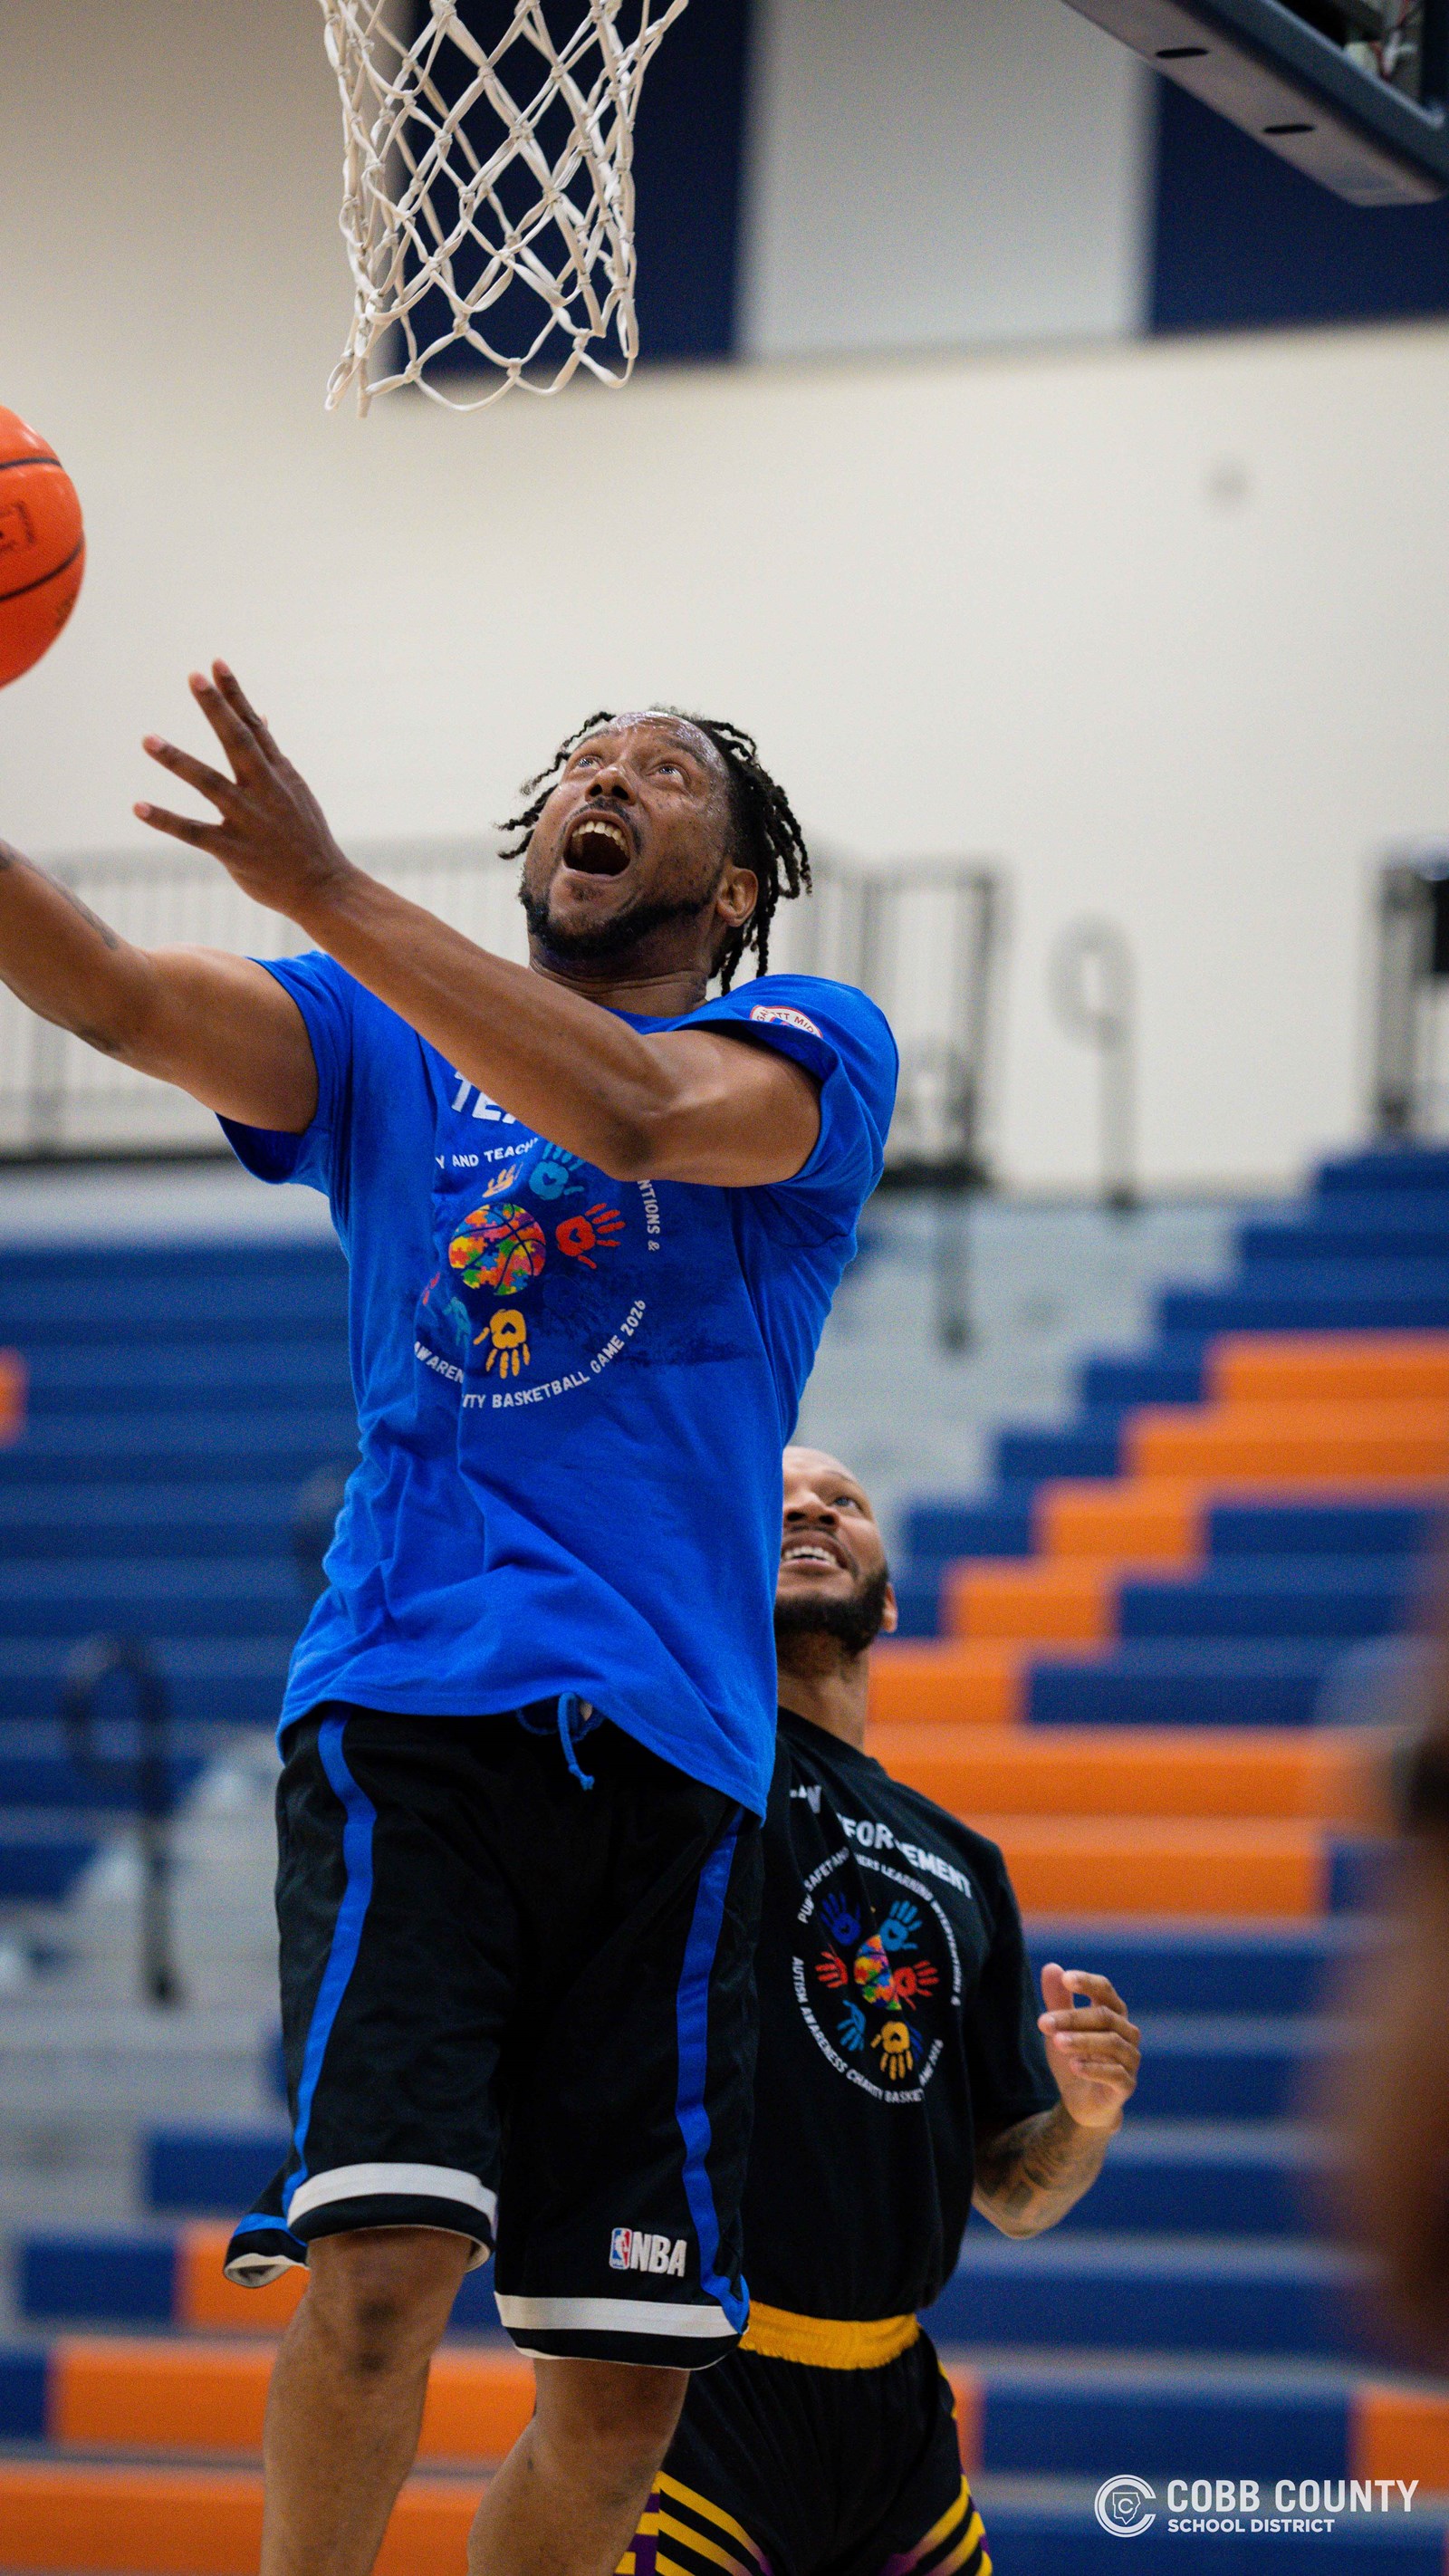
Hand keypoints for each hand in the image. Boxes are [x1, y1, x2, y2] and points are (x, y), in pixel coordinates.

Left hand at [135, 661, 353, 921]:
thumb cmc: (306, 838)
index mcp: (278, 774)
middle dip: (216, 708)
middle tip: (193, 677)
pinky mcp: (234, 851)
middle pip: (237, 742)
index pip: (254, 726)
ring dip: (178, 760)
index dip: (234, 695)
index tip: (215, 663)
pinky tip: (138, 807)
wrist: (325, 887)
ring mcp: (249, 820)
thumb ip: (271, 754)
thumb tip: (262, 715)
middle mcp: (264, 791)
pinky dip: (166, 820)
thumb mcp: (294, 789)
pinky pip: (194, 832)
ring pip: (210, 783)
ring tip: (147, 739)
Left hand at [1038, 1963, 1138, 2131]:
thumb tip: (1052, 1967)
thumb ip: (1057, 1999)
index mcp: (1113, 2014)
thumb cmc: (1074, 2057)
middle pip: (1104, 2016)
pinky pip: (1115, 2073)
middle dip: (1072, 2018)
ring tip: (1056, 2042)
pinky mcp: (1127, 2084)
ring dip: (1082, 2040)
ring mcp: (1130, 2059)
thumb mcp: (1060, 2029)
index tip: (1066, 1979)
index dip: (1088, 1982)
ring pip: (1111, 2043)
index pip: (1105, 1990)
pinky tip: (1074, 2066)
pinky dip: (1094, 2068)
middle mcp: (1127, 2033)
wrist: (1081, 2103)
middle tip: (1043, 2022)